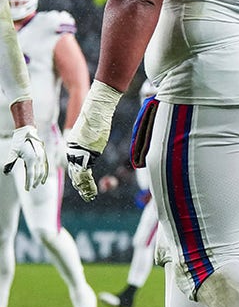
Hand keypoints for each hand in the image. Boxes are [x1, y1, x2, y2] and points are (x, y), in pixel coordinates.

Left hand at [4, 125, 47, 189]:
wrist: (28, 132)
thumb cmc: (19, 142)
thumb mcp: (13, 152)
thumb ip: (10, 163)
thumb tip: (6, 173)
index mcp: (31, 159)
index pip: (30, 175)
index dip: (29, 183)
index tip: (27, 189)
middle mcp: (38, 159)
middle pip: (37, 174)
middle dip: (34, 182)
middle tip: (30, 187)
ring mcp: (42, 157)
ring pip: (43, 171)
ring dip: (39, 179)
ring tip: (36, 184)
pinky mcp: (44, 155)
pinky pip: (46, 167)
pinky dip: (45, 173)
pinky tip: (43, 178)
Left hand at [65, 80, 122, 201]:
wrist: (96, 110)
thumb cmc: (97, 115)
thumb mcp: (92, 129)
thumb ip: (90, 137)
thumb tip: (94, 136)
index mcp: (74, 145)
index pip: (75, 164)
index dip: (78, 176)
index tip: (81, 184)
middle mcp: (74, 151)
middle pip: (75, 171)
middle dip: (80, 184)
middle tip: (84, 194)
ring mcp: (79, 152)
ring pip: (79, 175)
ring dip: (84, 188)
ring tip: (88, 196)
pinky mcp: (85, 154)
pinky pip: (84, 173)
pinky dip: (87, 184)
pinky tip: (89, 191)